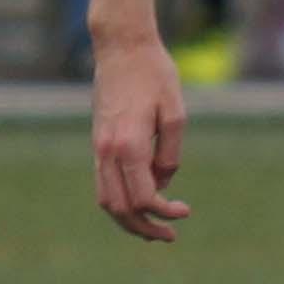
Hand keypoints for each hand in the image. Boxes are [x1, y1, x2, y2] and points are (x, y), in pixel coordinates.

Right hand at [90, 32, 189, 240]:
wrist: (121, 47)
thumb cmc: (154, 75)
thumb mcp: (175, 114)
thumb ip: (170, 154)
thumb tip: (163, 183)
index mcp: (128, 145)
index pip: (142, 197)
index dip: (164, 212)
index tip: (185, 211)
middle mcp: (107, 151)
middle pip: (119, 208)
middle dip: (144, 228)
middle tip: (170, 236)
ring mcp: (98, 147)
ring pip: (106, 200)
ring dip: (128, 220)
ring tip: (154, 229)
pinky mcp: (98, 143)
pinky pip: (103, 184)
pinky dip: (119, 202)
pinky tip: (141, 204)